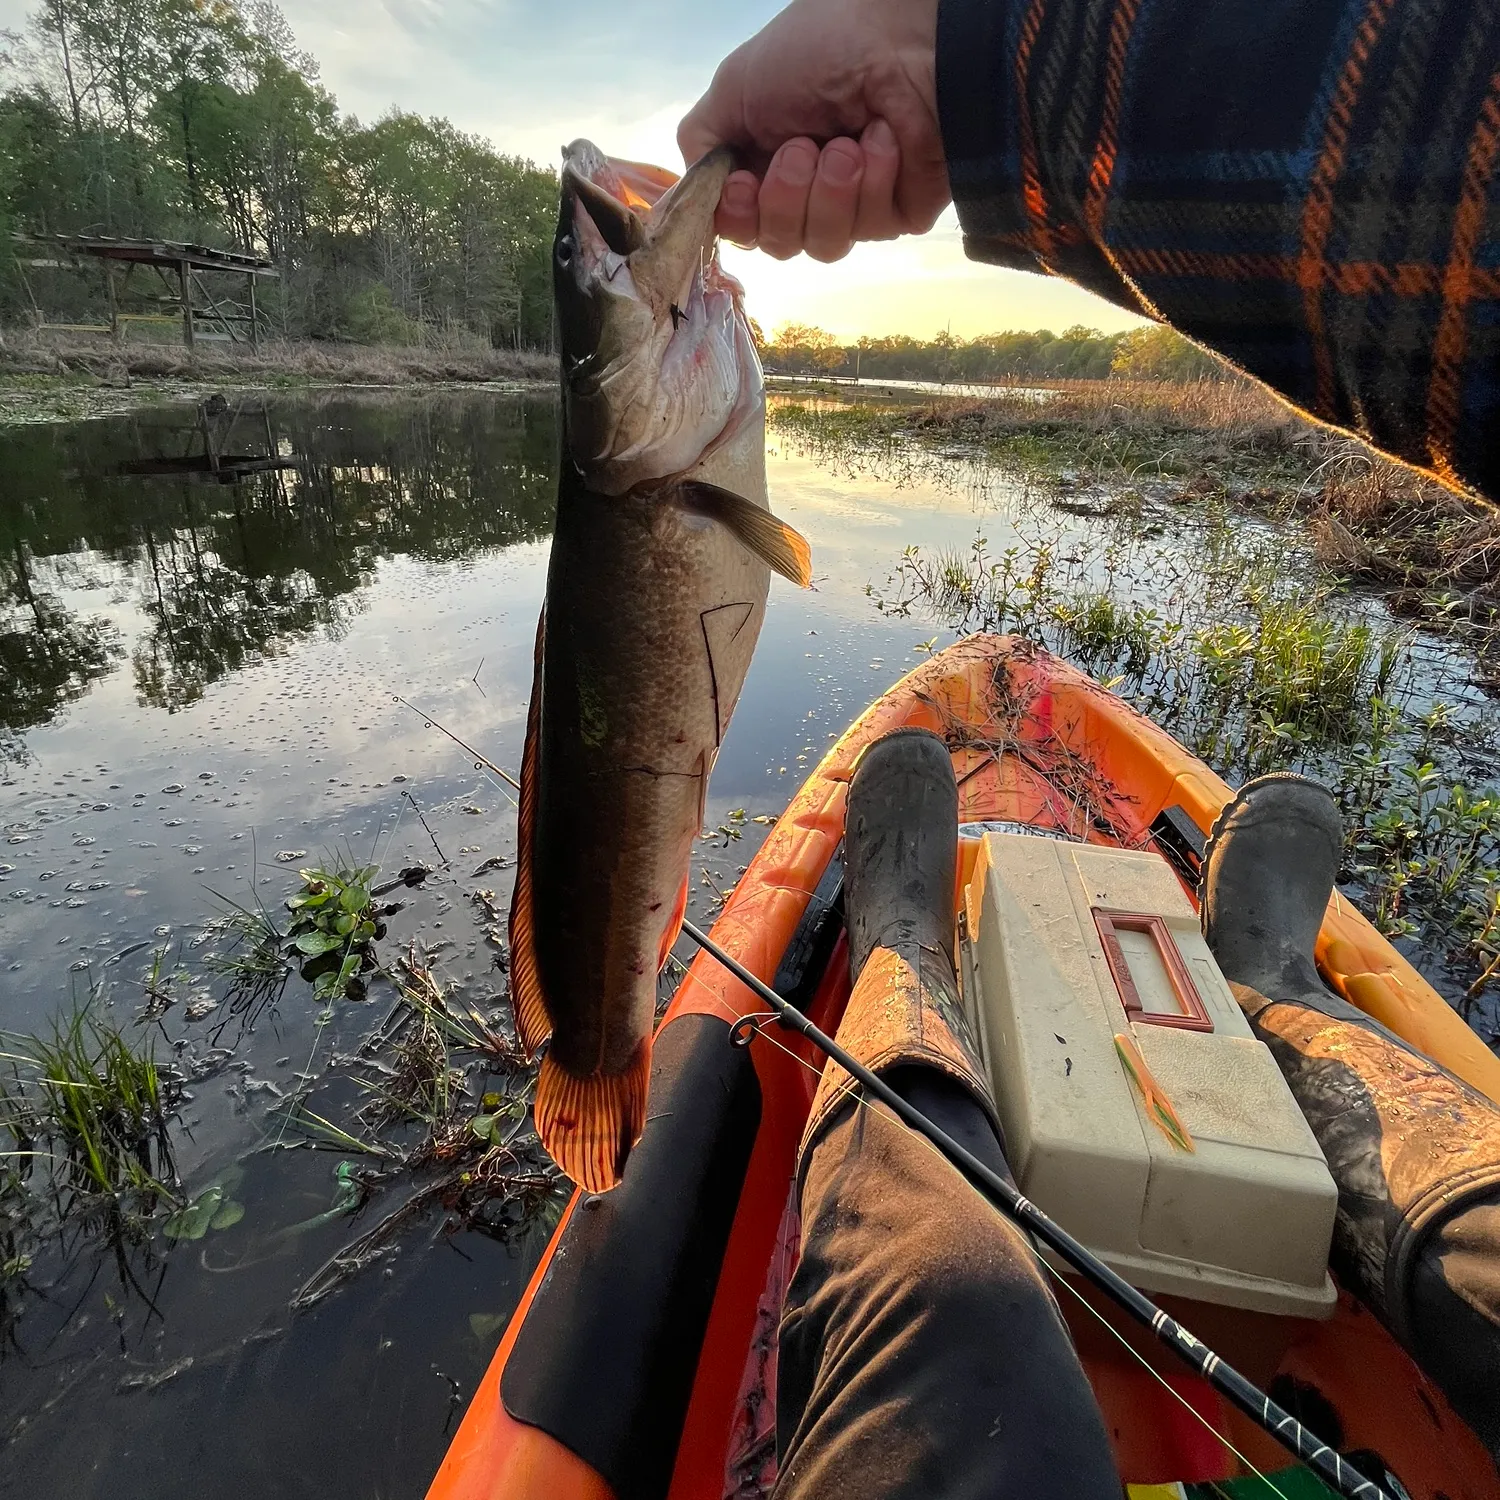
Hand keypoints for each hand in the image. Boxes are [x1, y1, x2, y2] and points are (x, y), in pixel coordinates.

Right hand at [677, 0, 948, 262]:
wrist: (901, 37)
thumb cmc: (821, 46)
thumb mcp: (736, 85)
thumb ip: (702, 144)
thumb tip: (690, 198)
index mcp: (766, 163)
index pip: (741, 227)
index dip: (739, 218)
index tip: (744, 185)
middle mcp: (807, 191)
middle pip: (778, 244)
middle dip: (785, 198)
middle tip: (802, 147)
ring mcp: (854, 205)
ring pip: (823, 245)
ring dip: (829, 190)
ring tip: (847, 142)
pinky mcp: (899, 211)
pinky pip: (870, 228)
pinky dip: (872, 180)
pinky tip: (883, 139)